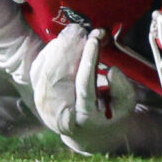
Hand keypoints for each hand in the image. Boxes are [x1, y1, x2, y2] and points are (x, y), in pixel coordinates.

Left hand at [27, 24, 131, 154]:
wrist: (85, 131)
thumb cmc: (109, 114)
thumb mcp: (124, 105)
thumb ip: (122, 89)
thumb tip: (112, 70)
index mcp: (84, 117)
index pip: (85, 86)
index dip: (89, 61)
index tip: (94, 39)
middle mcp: (60, 113)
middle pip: (61, 75)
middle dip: (72, 49)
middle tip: (84, 30)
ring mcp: (45, 104)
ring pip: (47, 69)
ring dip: (60, 47)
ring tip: (76, 33)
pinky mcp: (37, 93)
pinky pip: (39, 66)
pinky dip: (49, 52)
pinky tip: (63, 42)